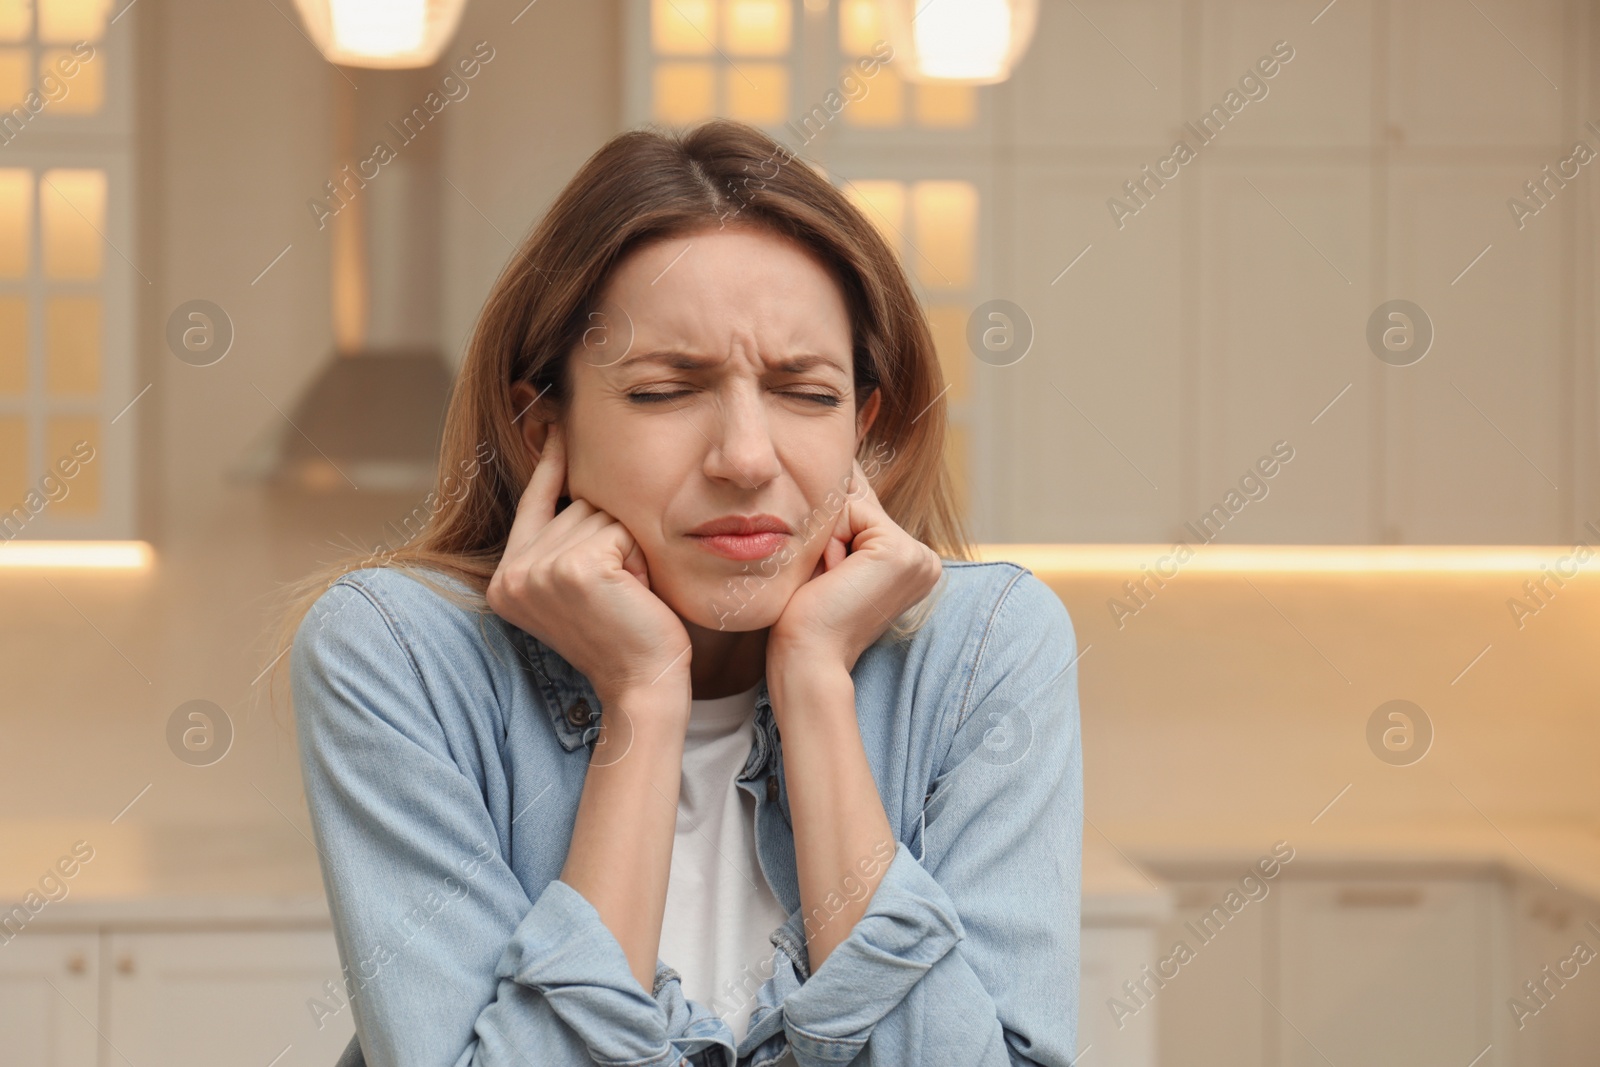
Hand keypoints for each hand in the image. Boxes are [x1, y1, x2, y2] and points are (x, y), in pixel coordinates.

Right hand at [486, 422, 691, 706]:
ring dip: (628, 548)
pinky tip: (636, 592)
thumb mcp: (582, 582)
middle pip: (577, 505)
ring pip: (601, 515)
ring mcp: (538, 570)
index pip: (532, 501)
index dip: (551, 462)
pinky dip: (639, 556)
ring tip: (629, 593)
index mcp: (505, 579)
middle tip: (622, 590)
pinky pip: (620, 529)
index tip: (557, 423)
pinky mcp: (574, 568)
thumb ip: (565, 537)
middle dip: (612, 536)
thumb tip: (565, 460)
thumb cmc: (627, 633)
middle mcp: (512, 573)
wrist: (644, 683)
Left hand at [768, 458, 942, 673]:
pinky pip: (851, 511)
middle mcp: (924, 559)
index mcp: (912, 564)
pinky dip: (829, 541)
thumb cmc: (806, 619)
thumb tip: (840, 466)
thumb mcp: (830, 560)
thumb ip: (844, 519)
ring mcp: (918, 556)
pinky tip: (833, 576)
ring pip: (853, 506)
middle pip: (859, 505)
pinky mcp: (900, 552)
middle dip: (829, 534)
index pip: (862, 514)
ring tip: (828, 581)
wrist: (808, 658)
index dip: (830, 535)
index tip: (828, 579)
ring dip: (827, 538)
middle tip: (826, 583)